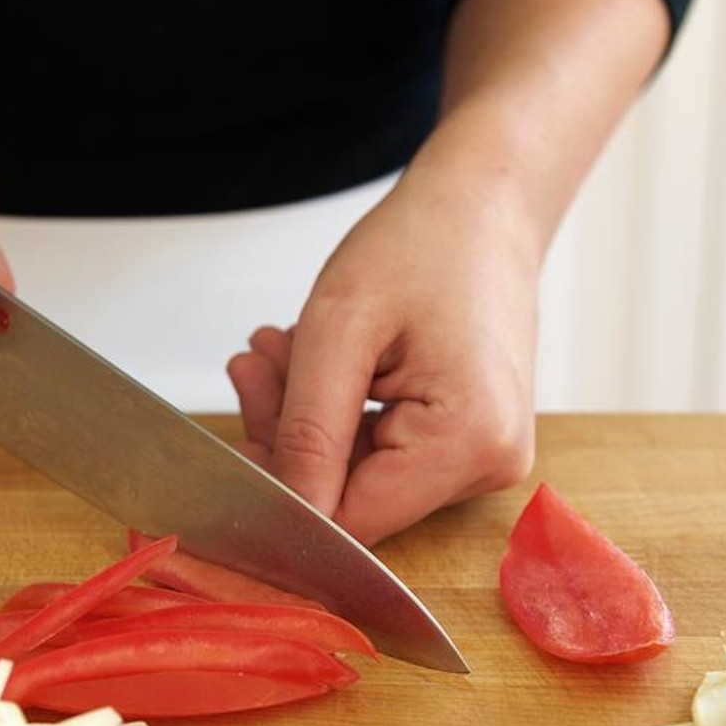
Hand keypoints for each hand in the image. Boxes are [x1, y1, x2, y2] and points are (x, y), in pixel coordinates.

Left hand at [227, 167, 538, 545]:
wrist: (486, 206)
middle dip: (290, 436)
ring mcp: (483, 456)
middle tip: (253, 364)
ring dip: (308, 417)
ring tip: (278, 347)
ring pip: (361, 472)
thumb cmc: (424, 244)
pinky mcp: (469, 441)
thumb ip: (308, 432)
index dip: (283, 489)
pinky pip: (383, 450)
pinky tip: (314, 359)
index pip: (352, 520)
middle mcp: (489, 464)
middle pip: (354, 495)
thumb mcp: (340, 329)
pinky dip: (340, 411)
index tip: (236, 435)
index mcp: (469, 441)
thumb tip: (284, 517)